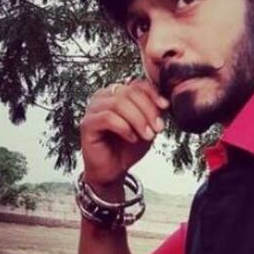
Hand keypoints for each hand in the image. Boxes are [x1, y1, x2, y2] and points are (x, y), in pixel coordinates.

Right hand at [80, 80, 168, 198]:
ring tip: (147, 135)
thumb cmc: (128, 147)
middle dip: (148, 110)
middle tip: (157, 128)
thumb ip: (154, 111)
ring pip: (118, 103)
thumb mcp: (147, 126)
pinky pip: (107, 118)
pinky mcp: (87, 124)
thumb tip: (164, 102)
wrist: (114, 170)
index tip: (165, 106)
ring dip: (138, 120)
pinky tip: (132, 138)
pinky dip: (124, 127)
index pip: (137, 84)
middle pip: (129, 92)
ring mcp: (93, 109)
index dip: (153, 93)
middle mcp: (104, 96)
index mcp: (118, 93)